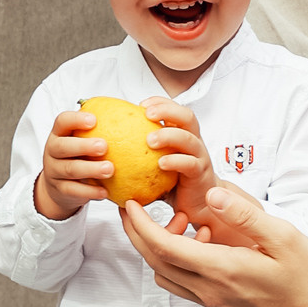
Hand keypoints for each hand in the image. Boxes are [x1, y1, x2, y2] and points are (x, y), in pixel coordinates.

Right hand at [34, 107, 111, 220]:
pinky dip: (90, 192)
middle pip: (62, 146)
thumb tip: (138, 112)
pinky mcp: (59, 190)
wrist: (60, 186)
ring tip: (110, 169)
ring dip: (90, 169)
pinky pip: (73, 190)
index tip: (94, 119)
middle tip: (104, 146)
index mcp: (60, 133)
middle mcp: (52, 150)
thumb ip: (103, 128)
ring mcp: (54, 171)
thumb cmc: (80, 156)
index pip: (62, 121)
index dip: (76, 119)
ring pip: (69, 169)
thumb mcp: (84, 140)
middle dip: (83, 146)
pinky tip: (105, 192)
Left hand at [119, 182, 307, 306]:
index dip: (140, 224)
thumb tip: (213, 194)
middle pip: (155, 263)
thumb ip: (245, 216)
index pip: (164, 247)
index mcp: (222, 270)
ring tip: (176, 221)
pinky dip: (178, 262)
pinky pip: (185, 285)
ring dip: (158, 250)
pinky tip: (202, 243)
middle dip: (137, 235)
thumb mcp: (285, 238)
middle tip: (131, 208)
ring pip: (167, 277)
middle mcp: (211, 291)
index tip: (130, 202)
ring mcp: (215, 303)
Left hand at [140, 94, 215, 233]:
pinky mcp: (200, 174)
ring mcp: (199, 157)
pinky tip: (161, 163)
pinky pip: (190, 164)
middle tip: (147, 114)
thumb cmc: (174, 182)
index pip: (175, 110)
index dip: (160, 103)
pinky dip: (175, 161)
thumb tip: (108, 146)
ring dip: (169, 135)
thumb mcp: (155, 163)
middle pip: (187, 117)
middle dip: (167, 110)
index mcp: (183, 135)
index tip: (141, 105)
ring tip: (150, 140)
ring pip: (189, 139)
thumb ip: (140, 152)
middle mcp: (194, 142)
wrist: (198, 204)